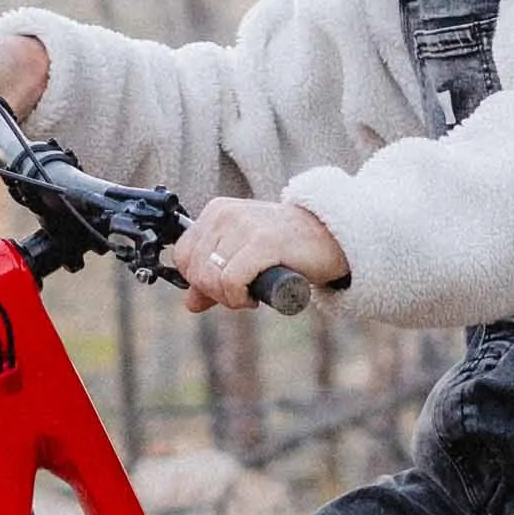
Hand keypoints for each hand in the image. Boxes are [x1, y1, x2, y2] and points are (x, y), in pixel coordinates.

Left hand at [168, 195, 348, 314]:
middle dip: (214, 292)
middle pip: (194, 270)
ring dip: (229, 298)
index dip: (198, 281)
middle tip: (240, 294)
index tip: (224, 287)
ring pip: (210, 278)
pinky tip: (255, 297)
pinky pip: (232, 281)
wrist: (331, 238)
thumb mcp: (244, 257)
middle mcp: (226, 214)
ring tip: (250, 294)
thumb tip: (190, 303)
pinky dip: (239, 298)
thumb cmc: (287, 248)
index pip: (182, 255)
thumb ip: (214, 277)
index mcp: (216, 211)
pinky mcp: (264, 242)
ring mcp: (245, 226)